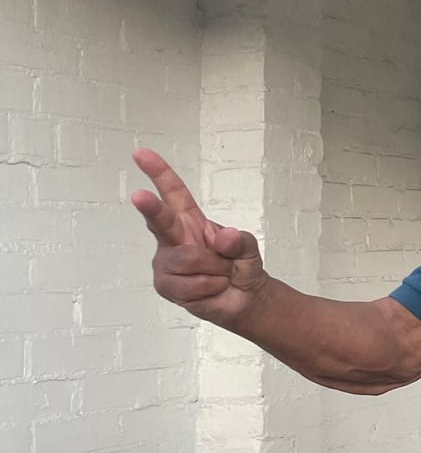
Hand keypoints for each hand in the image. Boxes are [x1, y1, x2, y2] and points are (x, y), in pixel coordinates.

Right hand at [130, 149, 267, 326]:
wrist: (242, 298)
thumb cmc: (240, 265)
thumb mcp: (248, 248)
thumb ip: (239, 241)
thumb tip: (224, 237)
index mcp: (190, 220)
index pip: (173, 193)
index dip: (159, 173)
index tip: (141, 154)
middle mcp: (172, 238)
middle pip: (160, 221)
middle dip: (151, 208)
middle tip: (139, 195)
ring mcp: (165, 262)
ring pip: (187, 261)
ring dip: (214, 271)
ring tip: (219, 275)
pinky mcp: (164, 285)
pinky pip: (190, 285)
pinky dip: (209, 288)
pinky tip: (210, 289)